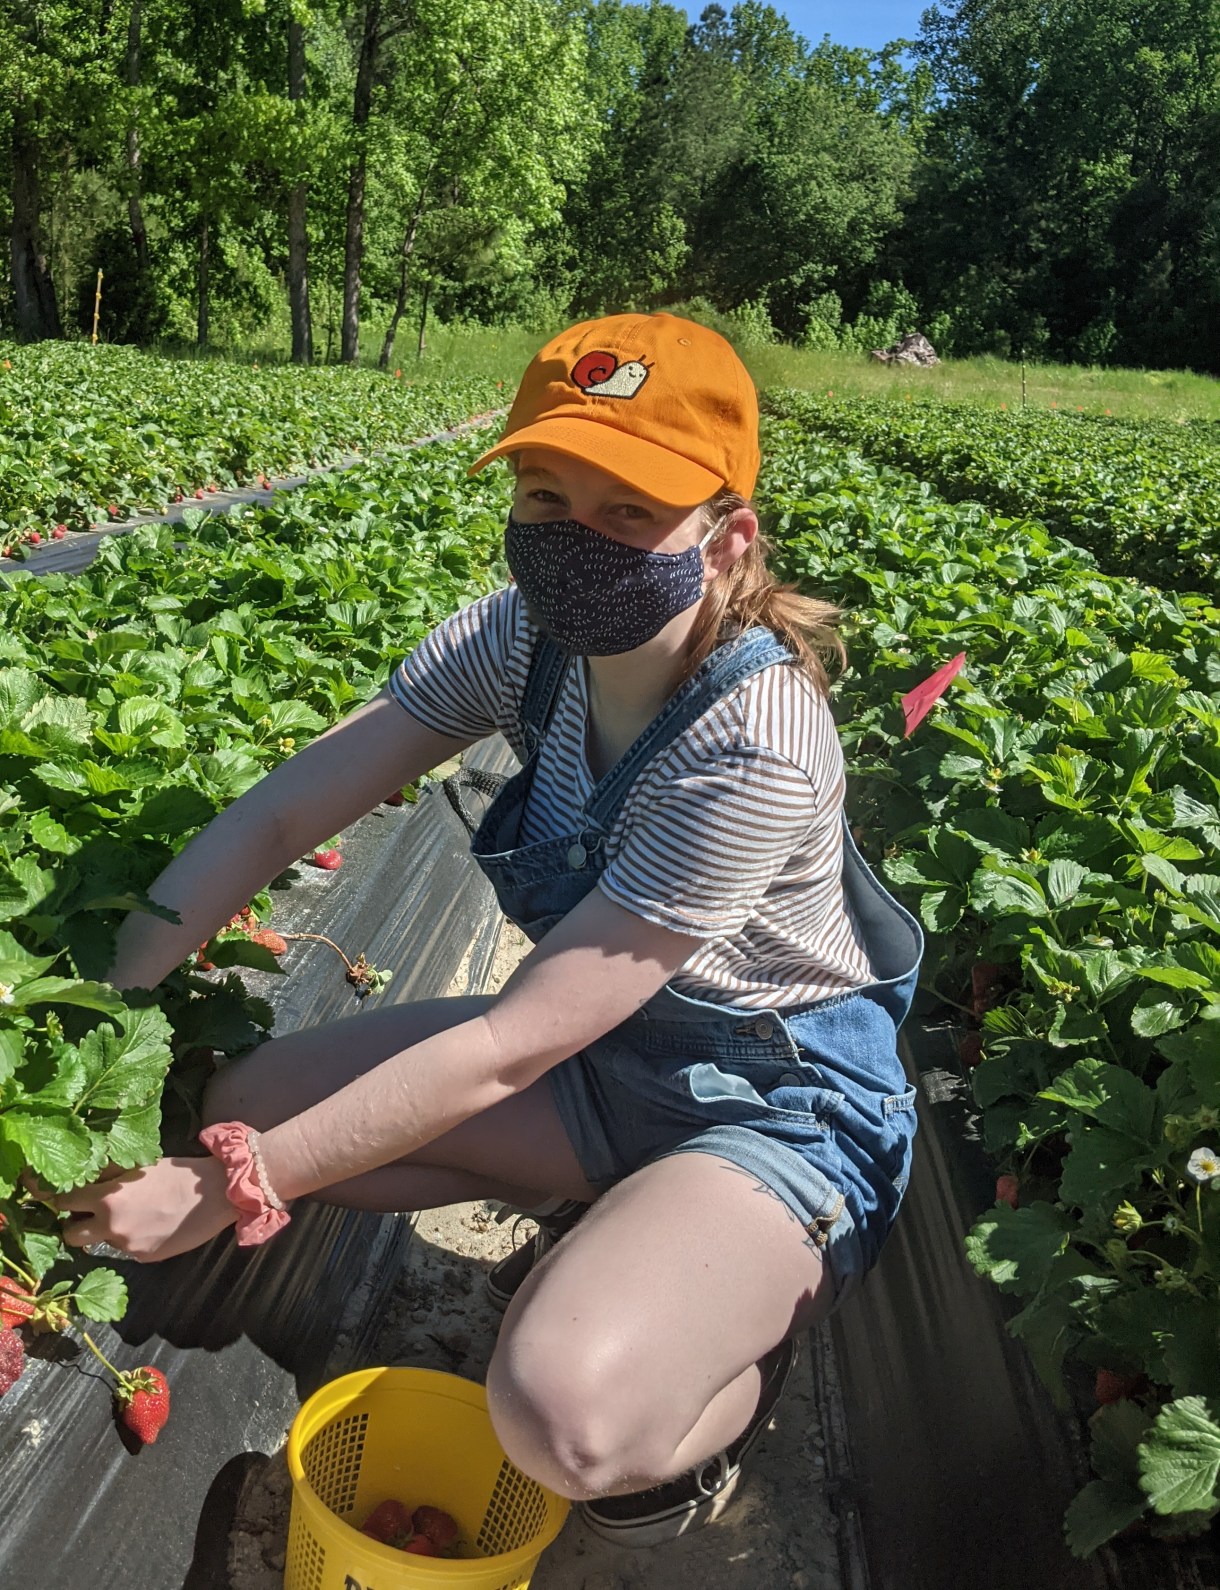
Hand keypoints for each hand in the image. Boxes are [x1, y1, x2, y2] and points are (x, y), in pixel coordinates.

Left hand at [48, 1157, 236, 1262]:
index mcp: (108, 1196)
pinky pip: (127, 1249)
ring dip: (105, 1232)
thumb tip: (82, 1172)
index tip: (61, 1195)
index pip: (64, 1201)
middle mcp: (112, 1225)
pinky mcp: (143, 1258)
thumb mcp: (138, 1166)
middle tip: (88, 1213)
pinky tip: (154, 1223)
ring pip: (100, 1242)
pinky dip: (134, 1238)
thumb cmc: (179, 1173)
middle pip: (71, 1234)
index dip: (60, 1198)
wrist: (217, 1195)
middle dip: (75, 1224)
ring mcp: (127, 1245)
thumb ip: (108, 1174)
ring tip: (130, 1216)